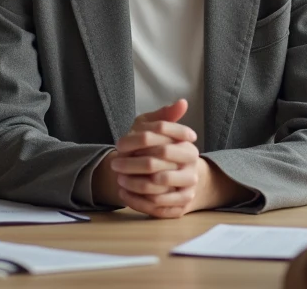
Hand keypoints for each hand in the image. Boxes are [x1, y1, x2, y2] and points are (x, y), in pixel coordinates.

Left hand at [101, 99, 235, 217]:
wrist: (179, 180)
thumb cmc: (162, 150)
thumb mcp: (160, 130)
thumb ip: (165, 116)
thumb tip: (183, 102)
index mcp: (187, 144)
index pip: (160, 134)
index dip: (135, 139)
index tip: (119, 144)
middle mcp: (191, 164)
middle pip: (154, 161)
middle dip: (131, 163)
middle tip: (115, 163)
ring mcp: (188, 185)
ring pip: (155, 185)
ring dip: (132, 182)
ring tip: (119, 179)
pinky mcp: (181, 204)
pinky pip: (156, 205)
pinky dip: (136, 200)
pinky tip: (123, 193)